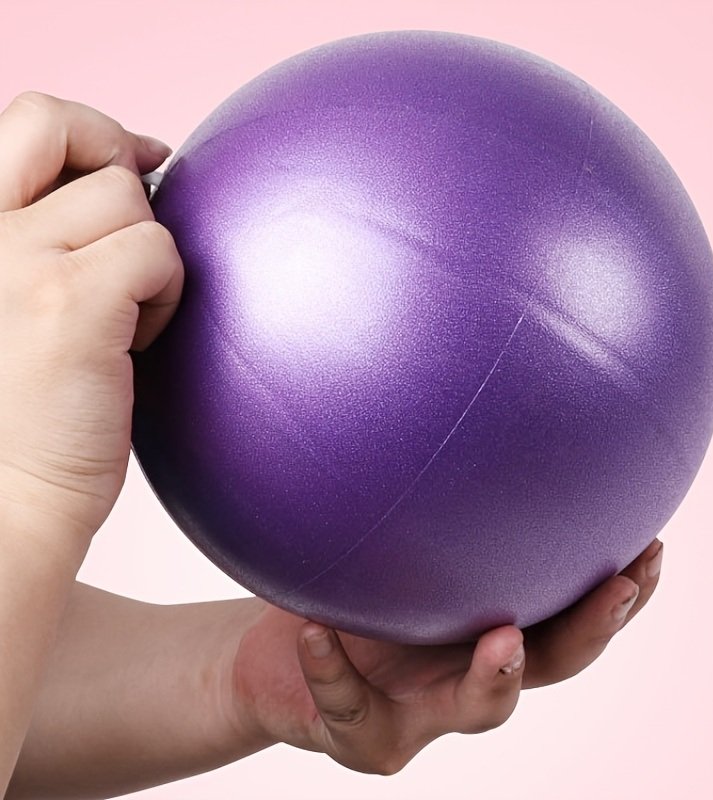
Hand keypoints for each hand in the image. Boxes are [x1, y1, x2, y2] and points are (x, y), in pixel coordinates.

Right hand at [0, 92, 182, 538]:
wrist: (9, 496)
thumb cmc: (26, 403)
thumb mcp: (17, 293)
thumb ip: (51, 230)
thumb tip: (136, 165)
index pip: (29, 120)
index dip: (94, 130)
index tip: (141, 160)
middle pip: (66, 126)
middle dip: (120, 160)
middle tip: (142, 220)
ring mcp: (13, 257)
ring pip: (129, 199)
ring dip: (148, 256)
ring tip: (126, 316)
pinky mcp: (68, 302)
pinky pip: (157, 251)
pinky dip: (166, 292)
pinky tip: (139, 339)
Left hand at [230, 538, 662, 774]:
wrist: (274, 657)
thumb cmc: (343, 589)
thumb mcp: (382, 537)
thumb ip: (414, 495)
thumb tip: (442, 403)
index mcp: (486, 621)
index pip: (566, 609)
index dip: (616, 588)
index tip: (651, 542)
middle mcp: (468, 667)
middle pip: (553, 660)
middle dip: (593, 628)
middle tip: (622, 585)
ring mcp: (422, 709)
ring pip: (479, 708)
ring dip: (497, 676)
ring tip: (505, 639)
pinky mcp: (362, 735)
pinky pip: (349, 705)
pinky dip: (333, 668)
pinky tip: (316, 631)